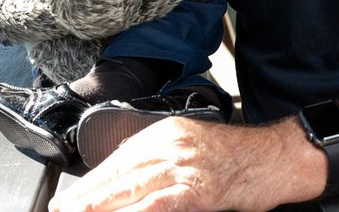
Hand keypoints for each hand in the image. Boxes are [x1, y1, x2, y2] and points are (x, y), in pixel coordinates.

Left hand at [48, 116, 301, 211]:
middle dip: (86, 197)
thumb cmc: (239, 157)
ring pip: (131, 189)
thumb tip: (125, 181)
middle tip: (62, 209)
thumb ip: (160, 160)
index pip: (118, 159)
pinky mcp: (198, 191)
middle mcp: (170, 146)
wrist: (277, 157)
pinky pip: (159, 204)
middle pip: (117, 174)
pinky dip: (136, 211)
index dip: (91, 183)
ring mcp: (184, 168)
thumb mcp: (193, 146)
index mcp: (166, 134)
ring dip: (100, 206)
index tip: (70, 198)